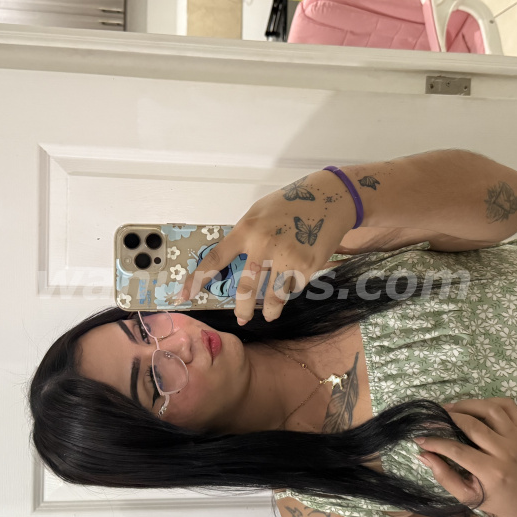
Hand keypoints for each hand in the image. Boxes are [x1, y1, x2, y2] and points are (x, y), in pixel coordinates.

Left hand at [178, 171, 356, 323]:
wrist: (331, 198)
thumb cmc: (291, 203)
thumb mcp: (259, 212)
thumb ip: (245, 235)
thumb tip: (235, 259)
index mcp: (247, 230)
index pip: (215, 259)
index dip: (198, 280)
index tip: (185, 295)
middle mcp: (264, 245)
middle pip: (247, 289)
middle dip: (243, 309)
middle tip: (241, 317)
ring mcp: (287, 258)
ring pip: (273, 297)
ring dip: (270, 310)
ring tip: (269, 315)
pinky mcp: (307, 266)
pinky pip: (293, 288)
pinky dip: (290, 290)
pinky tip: (291, 286)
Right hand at [415, 398, 516, 516]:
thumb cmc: (494, 502)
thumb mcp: (467, 496)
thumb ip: (444, 476)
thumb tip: (423, 455)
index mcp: (492, 472)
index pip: (457, 449)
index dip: (435, 441)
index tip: (420, 438)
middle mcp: (507, 452)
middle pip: (472, 424)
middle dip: (448, 418)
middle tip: (433, 418)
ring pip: (491, 409)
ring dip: (468, 405)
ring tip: (452, 409)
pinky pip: (509, 406)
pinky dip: (491, 401)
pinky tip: (477, 408)